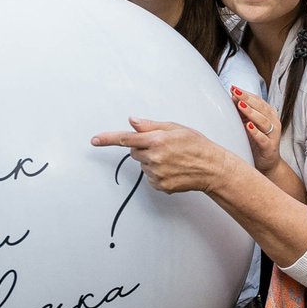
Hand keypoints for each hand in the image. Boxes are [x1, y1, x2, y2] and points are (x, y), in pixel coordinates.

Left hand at [90, 117, 240, 195]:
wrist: (212, 168)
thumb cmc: (196, 145)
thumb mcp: (175, 128)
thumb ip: (150, 126)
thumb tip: (132, 121)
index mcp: (157, 140)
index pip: (126, 138)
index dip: (108, 139)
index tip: (94, 140)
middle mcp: (154, 157)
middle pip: (134, 152)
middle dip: (143, 148)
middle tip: (163, 147)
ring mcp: (156, 173)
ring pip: (142, 165)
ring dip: (151, 161)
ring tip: (172, 159)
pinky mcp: (160, 185)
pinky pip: (149, 178)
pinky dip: (157, 174)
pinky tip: (172, 170)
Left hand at [231, 86, 283, 173]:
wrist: (267, 163)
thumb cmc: (256, 140)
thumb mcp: (249, 123)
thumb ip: (243, 112)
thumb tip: (232, 96)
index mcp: (269, 114)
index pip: (258, 100)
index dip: (246, 94)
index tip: (234, 88)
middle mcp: (273, 122)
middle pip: (260, 107)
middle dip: (247, 99)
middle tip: (235, 91)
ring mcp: (273, 134)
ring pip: (263, 121)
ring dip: (251, 112)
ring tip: (240, 105)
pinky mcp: (270, 147)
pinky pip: (263, 138)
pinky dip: (255, 132)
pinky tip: (248, 126)